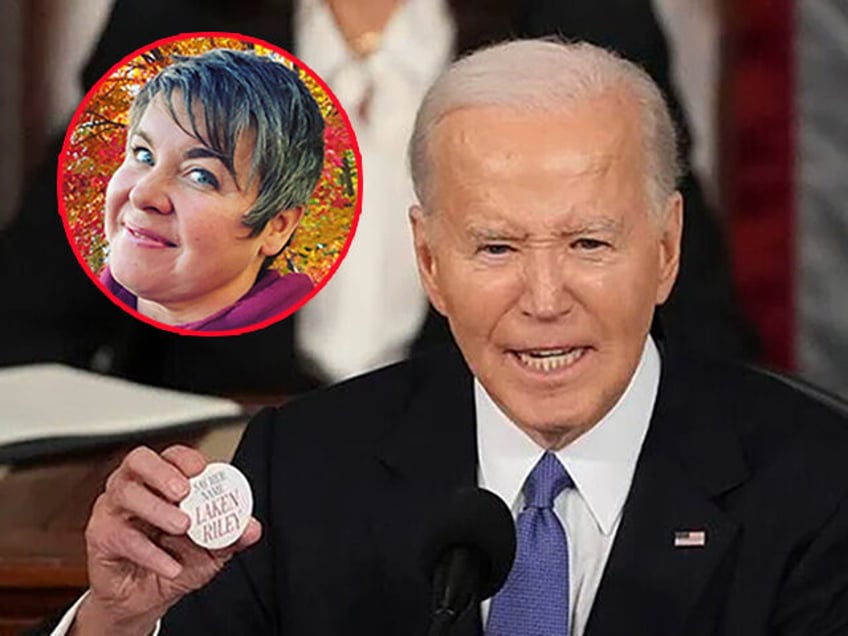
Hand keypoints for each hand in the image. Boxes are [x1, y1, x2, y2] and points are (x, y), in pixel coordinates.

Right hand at [71, 445, 261, 634]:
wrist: (147, 599)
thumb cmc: (176, 559)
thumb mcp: (212, 549)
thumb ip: (231, 535)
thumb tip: (251, 527)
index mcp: (163, 481)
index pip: (171, 455)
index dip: (185, 458)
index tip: (201, 469)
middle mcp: (135, 487)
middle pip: (138, 461)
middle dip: (162, 472)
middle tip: (184, 491)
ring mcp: (114, 509)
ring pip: (126, 493)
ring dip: (156, 508)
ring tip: (182, 525)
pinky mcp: (101, 537)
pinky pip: (122, 537)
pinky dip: (150, 552)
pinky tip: (170, 565)